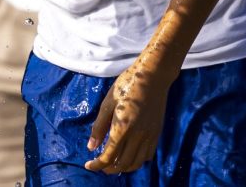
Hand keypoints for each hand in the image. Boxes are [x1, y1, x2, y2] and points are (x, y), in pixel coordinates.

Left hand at [84, 58, 172, 173]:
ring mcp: (150, 136)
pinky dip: (137, 161)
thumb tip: (91, 147)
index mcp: (122, 127)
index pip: (109, 156)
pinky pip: (148, 155)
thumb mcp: (107, 103)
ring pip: (137, 162)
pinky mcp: (157, 133)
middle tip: (99, 166)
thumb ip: (99, 127)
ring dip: (124, 168)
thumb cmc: (126, 85)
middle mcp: (138, 136)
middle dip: (109, 169)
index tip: (88, 166)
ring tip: (113, 165)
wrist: (153, 76)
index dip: (97, 165)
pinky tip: (130, 156)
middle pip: (123, 163)